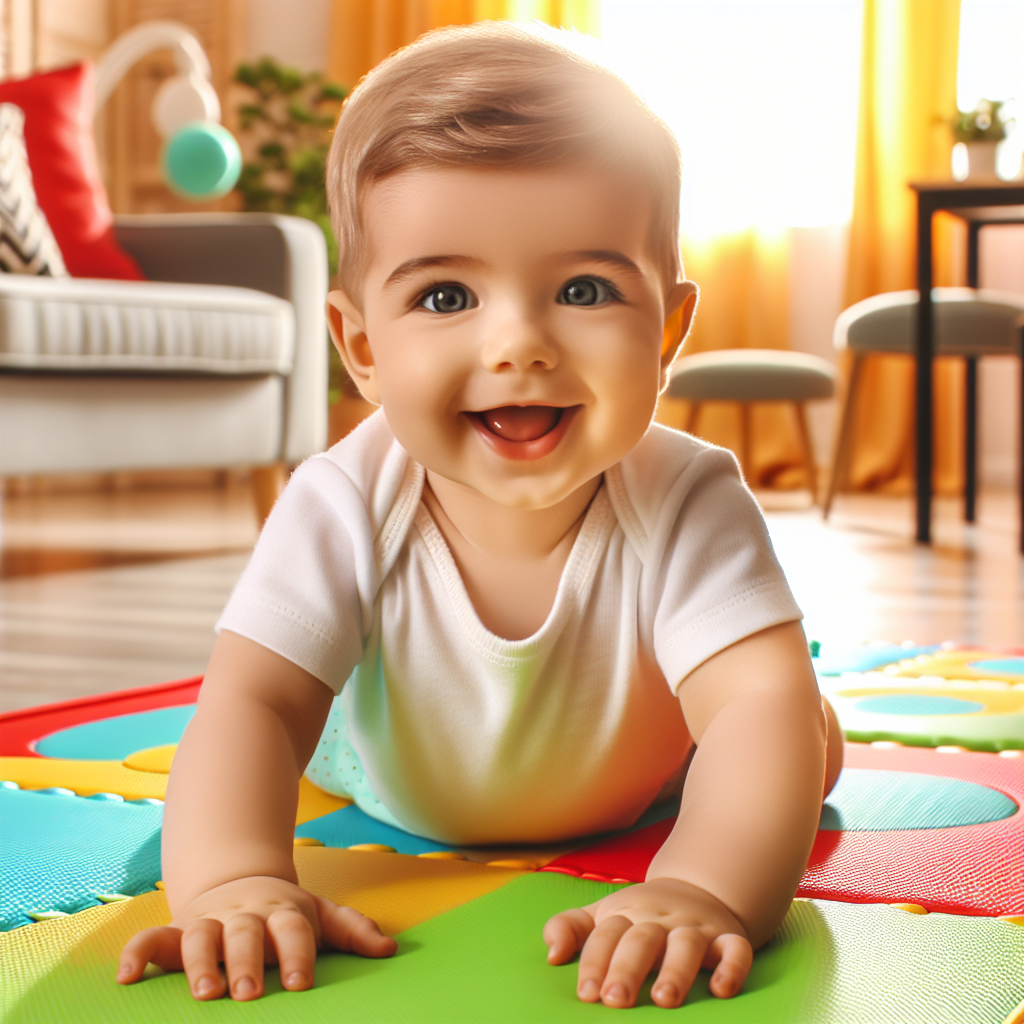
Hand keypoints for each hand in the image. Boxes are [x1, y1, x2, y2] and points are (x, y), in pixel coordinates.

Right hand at [117, 876, 396, 1000]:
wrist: (239, 881)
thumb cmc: (285, 913)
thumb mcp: (321, 914)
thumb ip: (352, 929)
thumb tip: (390, 949)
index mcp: (282, 911)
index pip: (293, 929)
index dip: (297, 953)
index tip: (301, 983)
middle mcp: (244, 915)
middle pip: (245, 933)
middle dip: (247, 961)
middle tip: (250, 994)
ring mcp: (208, 921)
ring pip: (200, 936)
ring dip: (200, 963)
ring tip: (205, 993)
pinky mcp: (176, 931)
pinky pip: (151, 939)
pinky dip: (136, 953)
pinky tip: (126, 977)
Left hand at [543, 877, 752, 1008]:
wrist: (697, 888)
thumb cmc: (639, 915)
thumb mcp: (602, 914)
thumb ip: (570, 928)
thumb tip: (551, 955)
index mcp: (626, 914)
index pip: (606, 934)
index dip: (595, 962)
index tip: (587, 993)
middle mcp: (660, 919)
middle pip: (642, 939)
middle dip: (627, 969)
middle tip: (615, 1001)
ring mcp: (695, 927)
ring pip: (687, 943)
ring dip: (675, 969)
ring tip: (664, 999)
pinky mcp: (728, 937)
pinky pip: (736, 949)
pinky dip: (732, 966)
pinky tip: (721, 990)